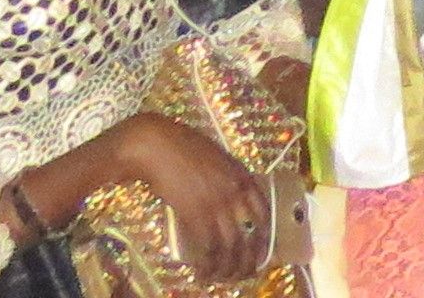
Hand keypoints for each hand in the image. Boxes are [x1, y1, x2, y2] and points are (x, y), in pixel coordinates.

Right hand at [94, 112, 268, 283]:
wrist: (158, 145)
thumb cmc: (185, 148)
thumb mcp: (219, 161)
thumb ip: (230, 181)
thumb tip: (234, 204)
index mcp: (244, 177)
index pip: (264, 214)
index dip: (264, 238)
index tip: (260, 254)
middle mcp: (235, 193)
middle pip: (250, 235)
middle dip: (248, 260)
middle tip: (243, 275)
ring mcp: (216, 204)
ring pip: (230, 245)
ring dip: (227, 268)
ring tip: (222, 279)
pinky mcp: (194, 214)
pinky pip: (207, 246)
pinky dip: (208, 263)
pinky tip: (203, 272)